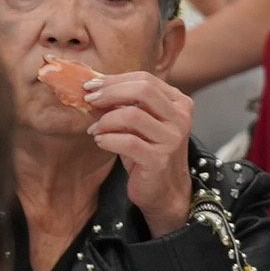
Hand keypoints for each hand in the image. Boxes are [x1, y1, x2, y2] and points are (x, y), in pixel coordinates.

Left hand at [80, 68, 198, 236]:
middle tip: (89, 100)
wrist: (165, 191)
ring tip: (95, 129)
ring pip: (133, 115)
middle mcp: (180, 118)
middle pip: (143, 90)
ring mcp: (172, 139)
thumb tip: (93, 88)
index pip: (146, 79)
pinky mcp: (159, 160)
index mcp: (178, 103)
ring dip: (106, 120)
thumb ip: (125, 104)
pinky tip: (100, 141)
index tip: (91, 85)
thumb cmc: (149, 153)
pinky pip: (127, 142)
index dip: (115, 80)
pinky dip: (107, 139)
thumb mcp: (141, 124)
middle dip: (110, 92)